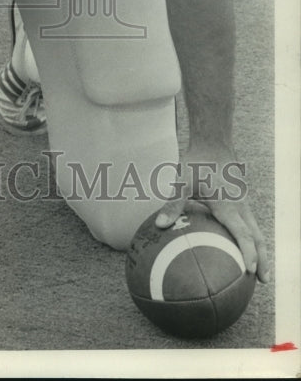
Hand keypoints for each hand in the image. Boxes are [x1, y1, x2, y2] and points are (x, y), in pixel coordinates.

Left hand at [154, 145, 269, 282]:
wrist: (214, 141)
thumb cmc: (197, 161)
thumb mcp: (182, 181)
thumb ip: (173, 203)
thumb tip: (160, 225)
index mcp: (228, 206)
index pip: (243, 234)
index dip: (248, 252)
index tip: (250, 271)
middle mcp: (240, 206)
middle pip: (257, 237)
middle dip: (262, 259)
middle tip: (262, 281)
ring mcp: (243, 203)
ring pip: (256, 230)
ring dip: (259, 249)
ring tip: (257, 270)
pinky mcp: (241, 199)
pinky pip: (249, 222)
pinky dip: (251, 237)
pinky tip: (240, 245)